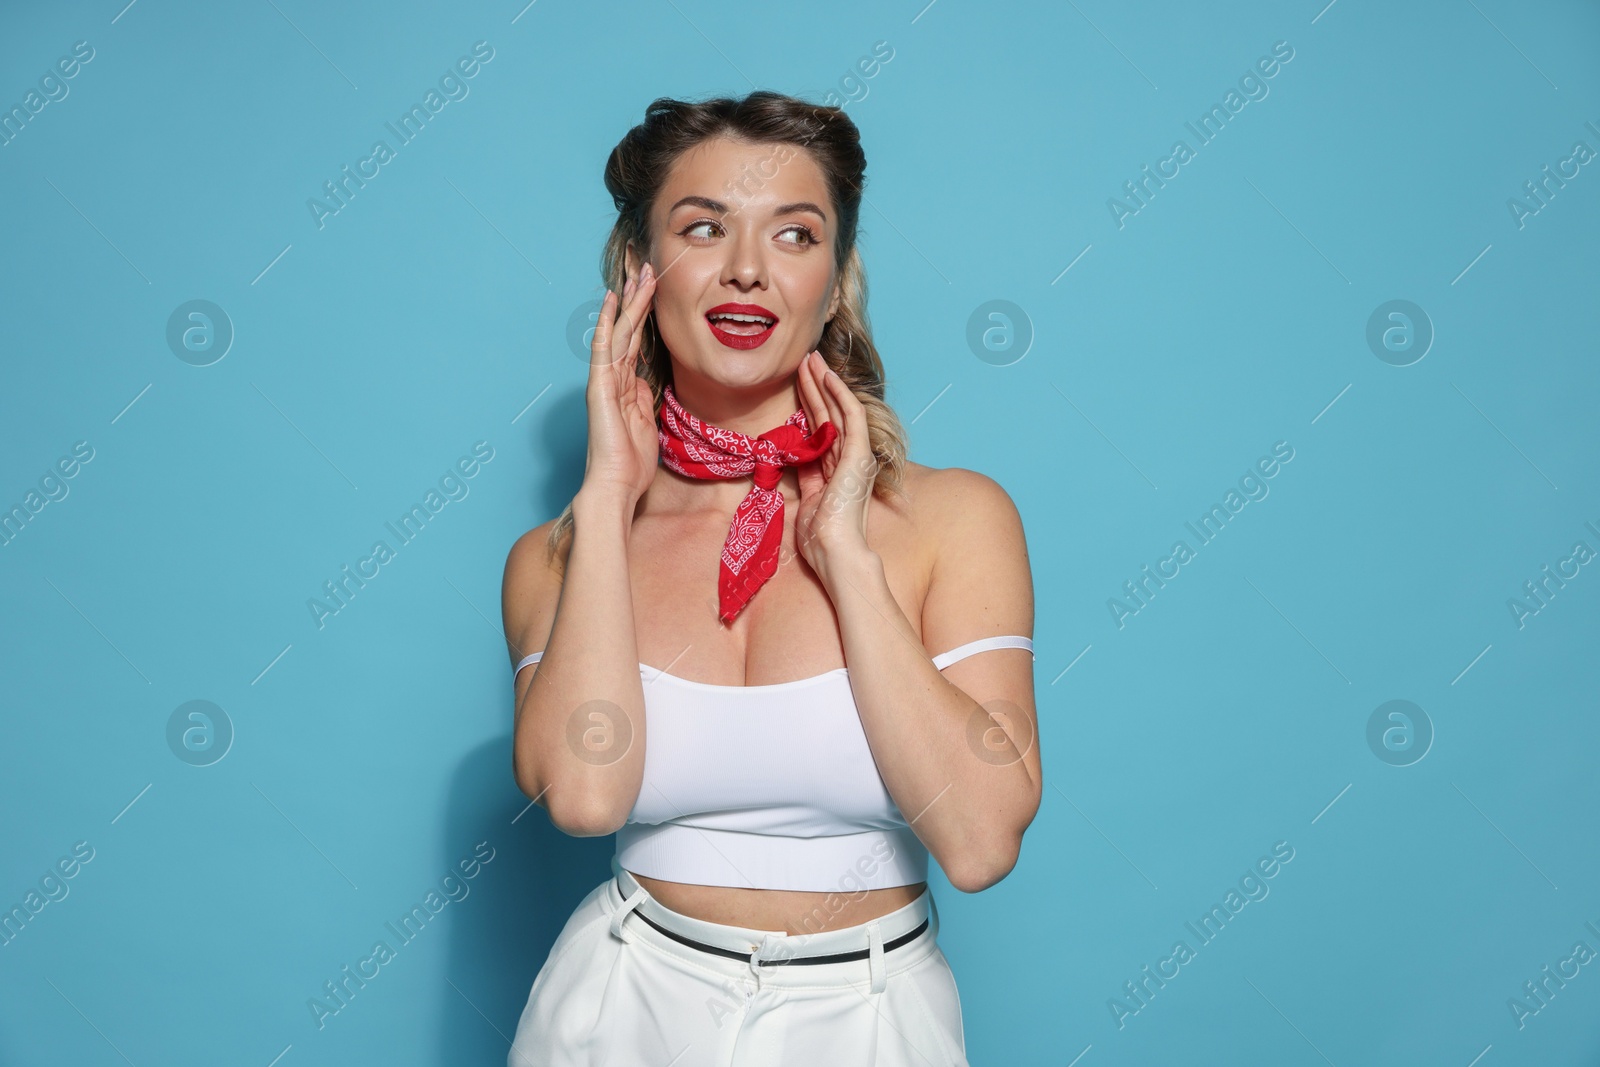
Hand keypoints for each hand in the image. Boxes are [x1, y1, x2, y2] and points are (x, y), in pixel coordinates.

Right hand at [580, 263, 658, 507]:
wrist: (615, 486)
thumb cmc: (631, 463)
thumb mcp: (647, 423)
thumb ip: (645, 399)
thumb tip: (647, 382)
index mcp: (626, 387)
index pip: (637, 343)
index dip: (646, 317)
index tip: (654, 291)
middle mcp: (612, 378)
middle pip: (628, 330)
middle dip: (638, 299)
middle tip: (648, 269)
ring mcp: (604, 381)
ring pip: (619, 332)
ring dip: (630, 302)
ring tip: (640, 275)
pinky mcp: (599, 387)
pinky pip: (603, 348)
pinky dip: (606, 323)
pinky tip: (611, 300)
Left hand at [794, 349, 879, 586]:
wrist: (835, 553)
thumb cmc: (821, 538)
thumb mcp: (808, 501)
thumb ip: (806, 479)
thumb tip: (791, 462)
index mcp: (837, 471)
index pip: (821, 429)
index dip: (810, 404)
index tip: (799, 382)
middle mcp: (849, 460)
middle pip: (828, 415)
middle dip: (815, 386)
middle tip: (804, 359)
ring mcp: (856, 456)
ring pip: (837, 409)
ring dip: (824, 383)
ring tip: (811, 359)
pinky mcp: (859, 455)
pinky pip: (850, 417)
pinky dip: (840, 395)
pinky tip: (828, 377)